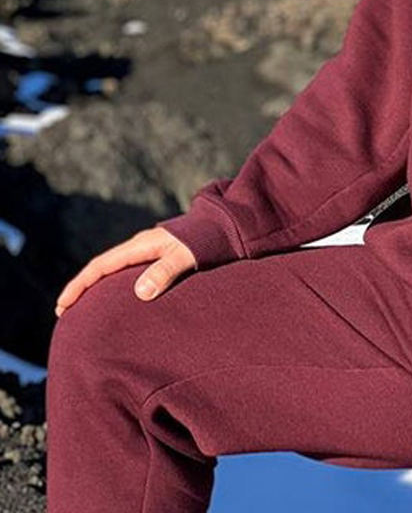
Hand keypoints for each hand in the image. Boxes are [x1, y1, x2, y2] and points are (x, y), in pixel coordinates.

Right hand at [54, 226, 197, 316]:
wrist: (226, 223)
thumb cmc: (208, 240)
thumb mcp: (187, 256)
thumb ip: (166, 271)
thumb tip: (140, 292)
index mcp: (141, 245)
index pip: (101, 266)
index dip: (80, 285)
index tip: (62, 305)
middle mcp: (141, 245)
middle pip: (103, 267)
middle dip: (82, 287)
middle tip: (64, 311)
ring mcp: (150, 249)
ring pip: (116, 268)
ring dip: (98, 285)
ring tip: (85, 307)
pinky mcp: (160, 253)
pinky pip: (130, 269)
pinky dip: (116, 283)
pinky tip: (119, 296)